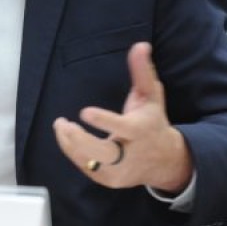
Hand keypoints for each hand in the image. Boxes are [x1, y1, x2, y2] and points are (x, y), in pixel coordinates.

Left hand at [52, 42, 191, 192]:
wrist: (166, 161)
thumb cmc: (153, 122)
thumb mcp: (152, 95)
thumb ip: (142, 71)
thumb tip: (140, 45)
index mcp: (140, 131)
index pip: (121, 128)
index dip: (103, 121)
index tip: (84, 112)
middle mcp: (131, 154)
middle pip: (102, 153)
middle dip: (79, 140)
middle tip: (63, 123)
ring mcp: (120, 171)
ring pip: (90, 163)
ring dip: (70, 145)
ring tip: (60, 126)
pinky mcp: (110, 180)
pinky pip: (87, 169)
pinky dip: (74, 154)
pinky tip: (67, 138)